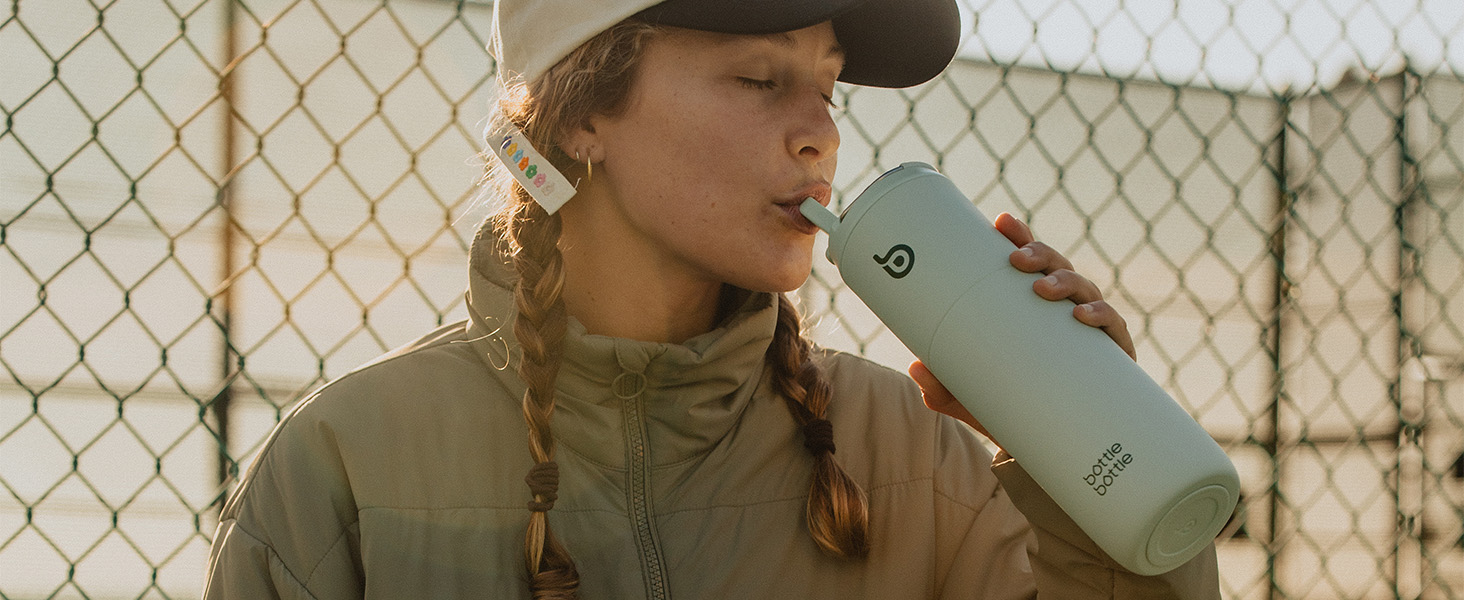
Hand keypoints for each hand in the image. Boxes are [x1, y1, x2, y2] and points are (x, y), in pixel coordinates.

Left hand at [909, 213, 1135, 447]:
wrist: (1051, 449)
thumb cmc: (1012, 409)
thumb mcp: (973, 397)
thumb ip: (945, 387)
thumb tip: (915, 367)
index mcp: (1032, 308)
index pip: (1028, 263)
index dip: (1019, 237)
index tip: (1000, 221)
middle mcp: (1063, 311)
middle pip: (1057, 266)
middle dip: (1039, 253)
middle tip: (1015, 259)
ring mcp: (1090, 331)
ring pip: (1085, 289)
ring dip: (1066, 281)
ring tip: (1043, 289)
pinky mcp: (1113, 357)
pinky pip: (1112, 328)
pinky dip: (1101, 316)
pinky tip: (1082, 318)